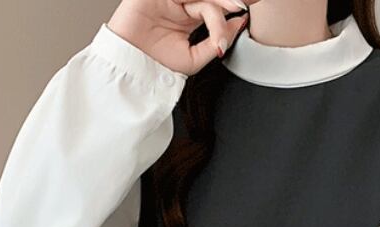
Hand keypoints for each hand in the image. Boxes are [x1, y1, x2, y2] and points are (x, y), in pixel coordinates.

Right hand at [108, 0, 258, 75]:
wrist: (133, 68)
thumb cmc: (157, 65)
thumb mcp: (194, 59)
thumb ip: (215, 42)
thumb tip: (238, 24)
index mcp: (189, 17)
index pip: (214, 7)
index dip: (231, 8)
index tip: (245, 15)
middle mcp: (181, 4)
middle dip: (228, 0)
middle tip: (242, 5)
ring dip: (216, 1)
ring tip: (233, 6)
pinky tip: (202, 7)